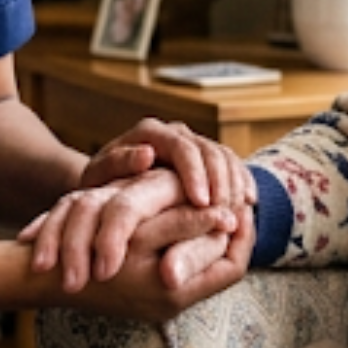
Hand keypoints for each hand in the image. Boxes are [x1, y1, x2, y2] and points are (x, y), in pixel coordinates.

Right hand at [20, 168, 245, 293]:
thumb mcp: (140, 232)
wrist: (41, 279)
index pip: (232, 267)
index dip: (243, 234)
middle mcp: (170, 302)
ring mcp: (156, 301)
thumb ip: (185, 225)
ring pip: (200, 268)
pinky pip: (177, 267)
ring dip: (209, 238)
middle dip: (230, 235)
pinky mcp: (141, 292)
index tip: (245, 203)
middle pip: (220, 268)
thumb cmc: (88, 252)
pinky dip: (186, 242)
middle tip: (238, 200)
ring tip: (217, 207)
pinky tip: (183, 217)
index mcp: (176, 291)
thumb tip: (230, 217)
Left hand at [74, 118, 252, 211]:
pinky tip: (249, 201)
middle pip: (209, 150)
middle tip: (227, 214)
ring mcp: (191, 144)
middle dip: (221, 182)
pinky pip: (231, 164)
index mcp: (149, 133)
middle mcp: (173, 133)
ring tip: (239, 214)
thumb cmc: (98, 187)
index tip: (202, 203)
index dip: (196, 173)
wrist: (104, 188)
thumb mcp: (98, 178)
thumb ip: (118, 164)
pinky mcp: (203, 160)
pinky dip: (242, 180)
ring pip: (224, 156)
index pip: (182, 147)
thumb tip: (147, 154)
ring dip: (235, 184)